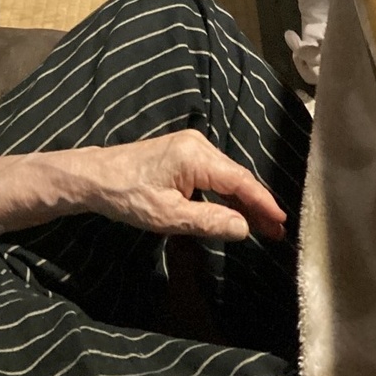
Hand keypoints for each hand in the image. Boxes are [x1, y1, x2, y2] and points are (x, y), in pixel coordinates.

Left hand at [0, 130, 286, 241]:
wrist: (95, 176)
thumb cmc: (127, 196)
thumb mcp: (167, 216)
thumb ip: (208, 221)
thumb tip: (244, 228)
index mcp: (196, 156)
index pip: (240, 181)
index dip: (263, 202)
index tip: (281, 222)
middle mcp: (198, 144)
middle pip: (237, 177)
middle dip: (257, 204)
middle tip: (276, 231)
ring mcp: (191, 146)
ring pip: (226, 176)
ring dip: (243, 200)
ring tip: (262, 225)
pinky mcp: (183, 153)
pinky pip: (214, 174)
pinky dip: (226, 193)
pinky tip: (234, 210)